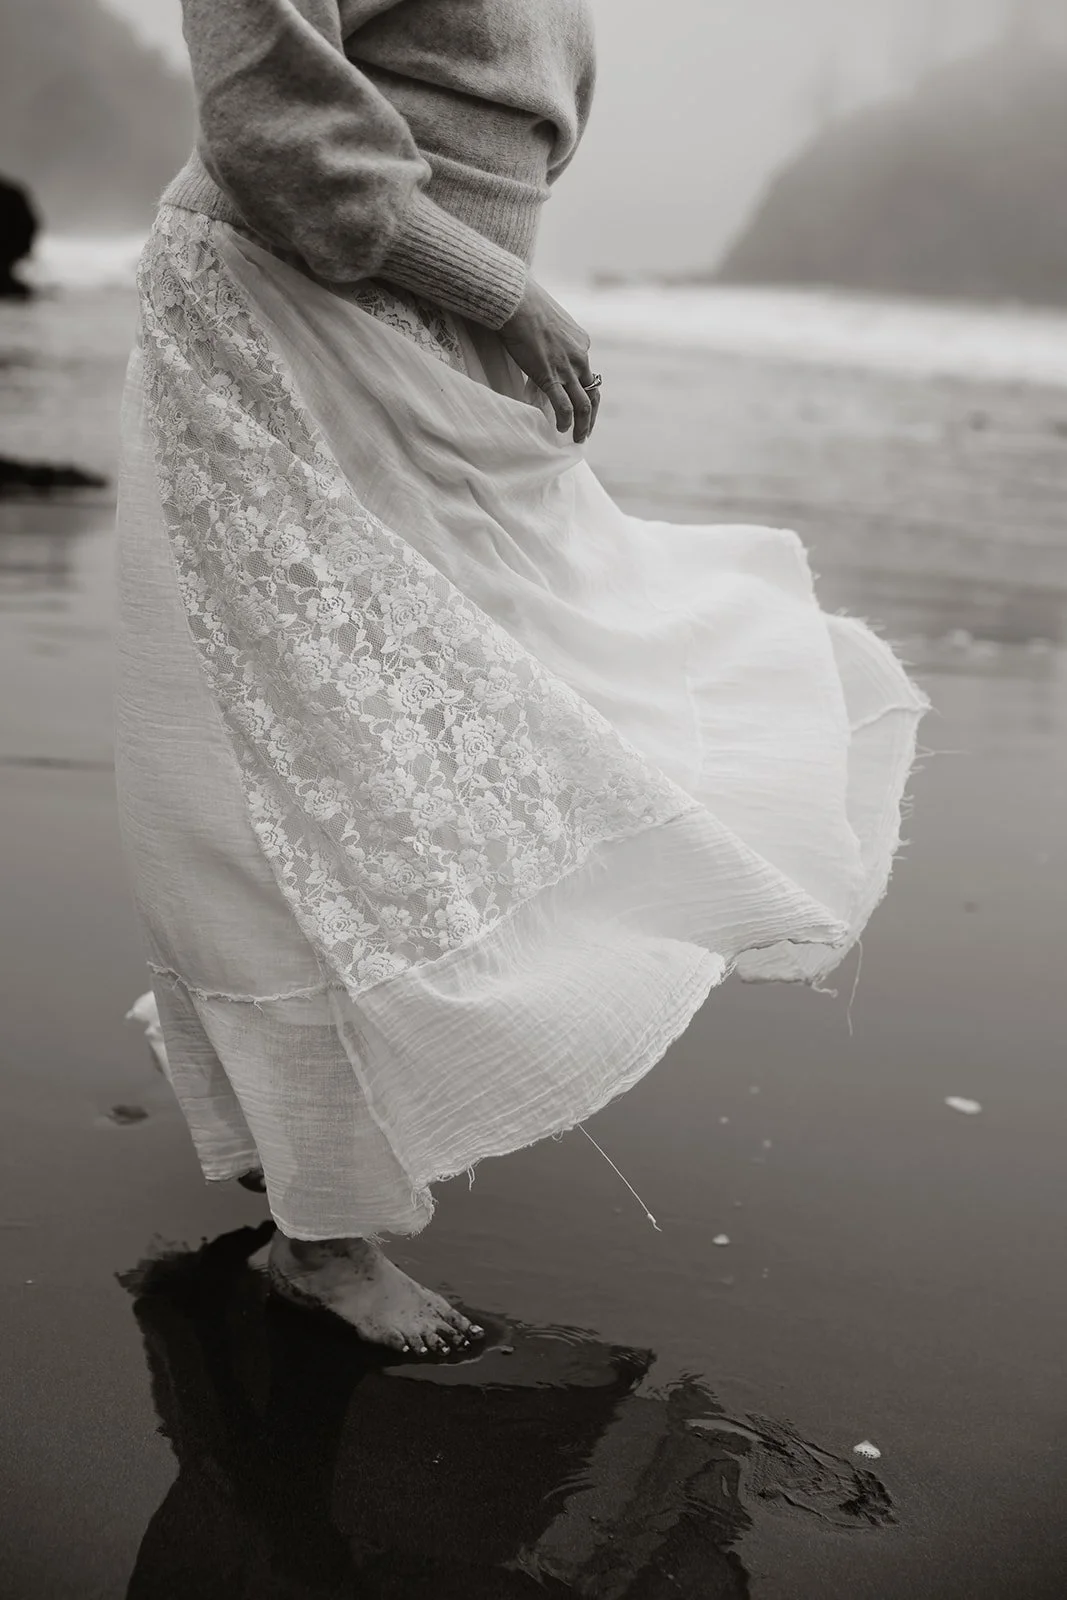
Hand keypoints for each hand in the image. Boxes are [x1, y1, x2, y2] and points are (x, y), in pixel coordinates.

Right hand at [498, 278, 600, 442]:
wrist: (517, 303)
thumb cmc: (527, 306)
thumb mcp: (550, 322)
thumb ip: (552, 338)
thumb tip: (541, 348)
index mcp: (582, 343)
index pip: (587, 372)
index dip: (582, 389)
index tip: (575, 400)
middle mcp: (580, 358)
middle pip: (593, 393)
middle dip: (591, 415)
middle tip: (586, 429)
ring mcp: (567, 369)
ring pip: (583, 404)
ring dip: (583, 425)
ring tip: (578, 438)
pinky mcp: (551, 376)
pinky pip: (563, 406)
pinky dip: (565, 421)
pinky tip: (561, 429)